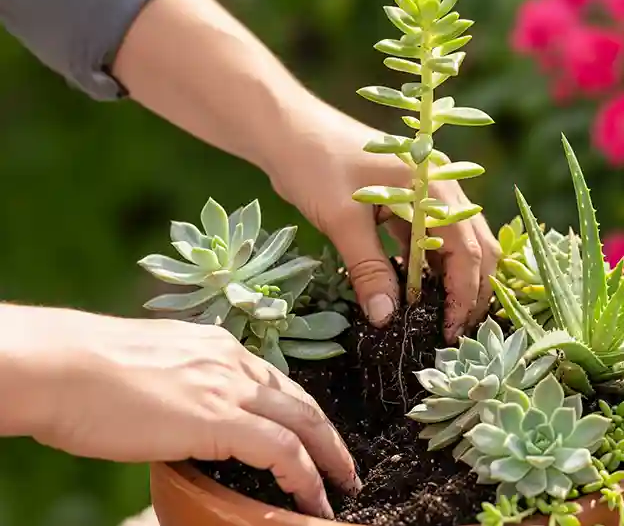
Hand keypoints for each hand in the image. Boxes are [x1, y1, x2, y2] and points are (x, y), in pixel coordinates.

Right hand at [14, 307, 356, 518]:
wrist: (60, 367)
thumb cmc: (86, 373)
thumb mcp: (151, 369)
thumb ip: (182, 386)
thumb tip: (186, 414)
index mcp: (216, 346)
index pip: (276, 382)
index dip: (302, 412)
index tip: (314, 436)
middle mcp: (232, 360)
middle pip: (301, 400)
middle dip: (329, 436)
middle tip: (345, 465)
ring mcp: (229, 387)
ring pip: (303, 422)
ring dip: (328, 458)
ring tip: (340, 486)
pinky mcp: (219, 418)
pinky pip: (281, 449)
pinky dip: (305, 475)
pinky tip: (312, 497)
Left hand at [269, 121, 500, 342]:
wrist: (286, 129)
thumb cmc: (315, 165)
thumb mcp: (342, 221)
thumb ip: (368, 269)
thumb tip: (385, 318)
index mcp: (433, 189)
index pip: (468, 251)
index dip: (464, 295)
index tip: (451, 331)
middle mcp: (440, 188)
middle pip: (476, 247)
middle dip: (471, 291)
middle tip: (454, 331)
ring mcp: (427, 192)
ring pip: (457, 243)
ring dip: (452, 279)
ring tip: (438, 316)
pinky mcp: (408, 199)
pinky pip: (431, 237)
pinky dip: (430, 266)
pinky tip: (416, 291)